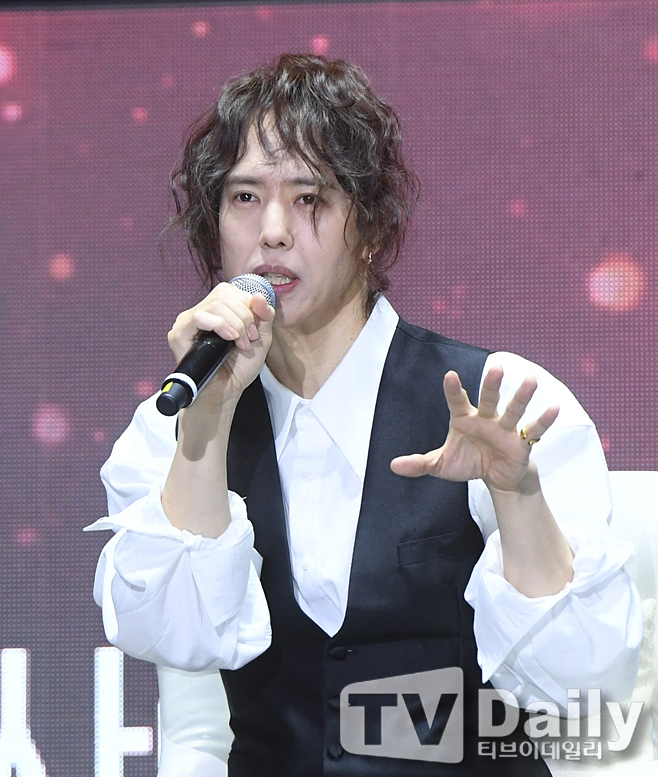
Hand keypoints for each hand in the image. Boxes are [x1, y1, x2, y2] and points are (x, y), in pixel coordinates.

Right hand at [167, 282, 274, 407]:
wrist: (226, 392)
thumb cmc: (239, 368)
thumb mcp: (261, 338)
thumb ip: (264, 316)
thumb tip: (259, 295)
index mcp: (217, 311)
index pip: (232, 291)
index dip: (248, 306)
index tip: (255, 331)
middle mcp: (201, 313)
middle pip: (224, 294)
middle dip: (244, 316)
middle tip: (249, 339)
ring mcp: (187, 322)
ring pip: (214, 304)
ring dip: (235, 323)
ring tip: (240, 343)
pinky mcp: (178, 334)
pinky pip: (198, 317)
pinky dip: (219, 325)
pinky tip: (228, 339)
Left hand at [390, 366, 558, 493]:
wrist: (495, 479)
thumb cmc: (468, 463)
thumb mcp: (441, 465)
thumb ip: (419, 464)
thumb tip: (393, 466)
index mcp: (464, 419)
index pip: (458, 402)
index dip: (454, 390)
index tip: (449, 376)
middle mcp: (486, 419)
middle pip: (489, 399)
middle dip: (492, 385)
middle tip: (496, 368)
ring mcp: (505, 429)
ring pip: (513, 410)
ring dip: (521, 397)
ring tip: (531, 381)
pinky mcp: (521, 443)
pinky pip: (533, 430)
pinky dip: (543, 421)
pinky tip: (554, 408)